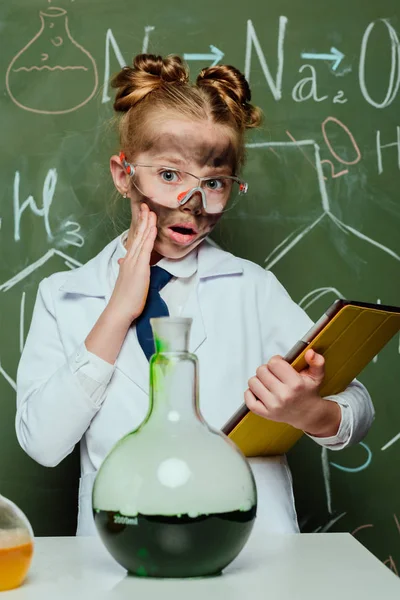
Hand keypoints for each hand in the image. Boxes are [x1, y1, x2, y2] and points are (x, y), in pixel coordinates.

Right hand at [107, 203, 156, 323]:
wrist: (120, 309)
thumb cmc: (125, 299)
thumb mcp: (126, 280)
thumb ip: (126, 269)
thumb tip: (123, 262)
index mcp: (128, 261)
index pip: (136, 239)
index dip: (140, 226)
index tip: (144, 214)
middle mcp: (130, 259)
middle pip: (137, 235)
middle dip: (143, 219)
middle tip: (146, 205)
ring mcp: (134, 262)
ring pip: (141, 239)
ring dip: (147, 224)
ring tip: (150, 211)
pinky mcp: (140, 268)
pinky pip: (146, 249)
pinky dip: (149, 237)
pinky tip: (152, 227)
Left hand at [245, 349, 340, 436]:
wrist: (308, 414)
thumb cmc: (309, 392)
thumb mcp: (317, 375)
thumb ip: (316, 361)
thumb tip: (310, 352)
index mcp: (296, 384)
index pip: (274, 363)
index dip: (276, 361)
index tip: (281, 365)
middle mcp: (284, 396)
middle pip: (261, 370)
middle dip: (267, 369)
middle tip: (275, 374)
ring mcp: (273, 406)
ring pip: (253, 382)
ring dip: (259, 380)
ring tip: (268, 382)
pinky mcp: (265, 414)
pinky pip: (248, 399)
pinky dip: (250, 393)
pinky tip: (260, 391)